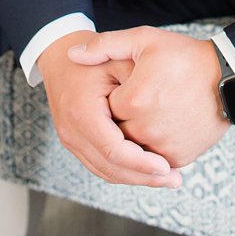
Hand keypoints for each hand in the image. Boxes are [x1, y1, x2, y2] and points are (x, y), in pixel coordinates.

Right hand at [35, 32, 181, 187]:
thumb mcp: (118, 62)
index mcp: (81, 111)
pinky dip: (123, 171)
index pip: (114, 150)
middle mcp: (71, 130)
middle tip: (175, 179)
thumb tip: (162, 118)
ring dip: (136, 178)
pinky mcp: (74, 142)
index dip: (142, 163)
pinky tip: (145, 171)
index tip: (167, 167)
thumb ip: (138, 86)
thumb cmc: (92, 58)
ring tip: (165, 178)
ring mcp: (69, 138)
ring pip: (105, 171)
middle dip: (144, 177)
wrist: (59, 57)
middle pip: (110, 167)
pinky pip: (99, 165)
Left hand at [70, 27, 228, 167]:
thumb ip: (104, 47)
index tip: (123, 85)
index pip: (104, 108)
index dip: (110, 97)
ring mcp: (164, 147)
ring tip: (148, 112)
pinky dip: (151, 148)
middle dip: (119, 118)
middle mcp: (146, 129)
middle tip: (138, 99)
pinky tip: (158, 126)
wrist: (228, 78)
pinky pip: (153, 158)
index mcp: (133, 100)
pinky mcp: (180, 157)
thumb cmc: (184, 56)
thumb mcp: (143, 40)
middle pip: (115, 131)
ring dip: (133, 135)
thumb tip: (72, 54)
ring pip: (133, 147)